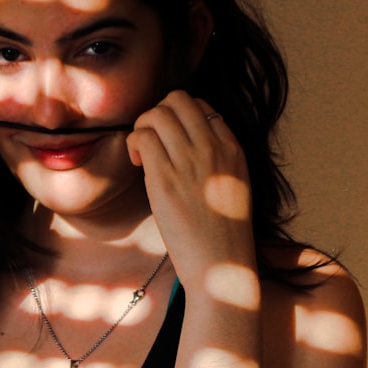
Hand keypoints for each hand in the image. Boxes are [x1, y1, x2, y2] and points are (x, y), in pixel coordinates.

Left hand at [126, 90, 255, 286]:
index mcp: (233, 149)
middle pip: (178, 99)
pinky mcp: (165, 179)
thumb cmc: (223, 234)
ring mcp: (190, 162)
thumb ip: (216, 159)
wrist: (223, 268)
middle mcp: (214, 148)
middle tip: (152, 141)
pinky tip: (138, 164)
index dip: (179, 117)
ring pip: (157, 113)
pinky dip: (133, 143)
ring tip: (143, 155)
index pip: (202, 105)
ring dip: (143, 127)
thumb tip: (185, 142)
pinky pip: (142, 137)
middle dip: (158, 113)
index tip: (172, 142)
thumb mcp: (233, 186)